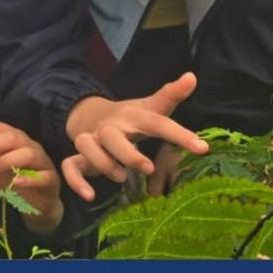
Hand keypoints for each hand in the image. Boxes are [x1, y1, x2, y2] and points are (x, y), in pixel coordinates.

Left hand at [0, 121, 63, 233]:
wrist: (37, 203)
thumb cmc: (13, 180)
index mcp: (13, 138)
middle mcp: (29, 145)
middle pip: (13, 137)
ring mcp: (42, 161)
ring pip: (29, 153)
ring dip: (8, 159)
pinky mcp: (51, 180)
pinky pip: (44, 177)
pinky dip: (29, 179)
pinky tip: (16, 182)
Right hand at [61, 73, 209, 200]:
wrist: (90, 114)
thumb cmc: (129, 117)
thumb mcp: (150, 107)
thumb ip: (170, 95)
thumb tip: (192, 76)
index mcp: (132, 116)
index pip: (156, 122)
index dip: (178, 134)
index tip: (202, 148)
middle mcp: (109, 127)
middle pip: (111, 135)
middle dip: (128, 153)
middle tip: (148, 168)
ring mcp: (91, 141)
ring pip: (86, 147)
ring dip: (103, 163)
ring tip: (121, 178)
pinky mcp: (79, 157)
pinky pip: (69, 166)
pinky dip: (76, 181)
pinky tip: (90, 195)